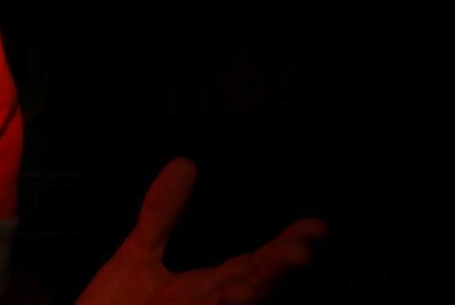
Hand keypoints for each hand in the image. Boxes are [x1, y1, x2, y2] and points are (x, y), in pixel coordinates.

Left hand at [77, 158, 327, 304]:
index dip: (283, 248)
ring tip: (271, 275)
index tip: (315, 227)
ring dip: (257, 292)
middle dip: (278, 272)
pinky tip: (232, 295)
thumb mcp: (139, 255)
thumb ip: (162, 213)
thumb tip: (186, 162)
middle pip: (253, 288)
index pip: (252, 266)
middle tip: (303, 250)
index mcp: (205, 290)